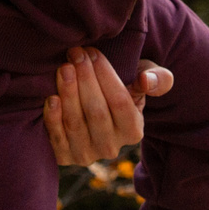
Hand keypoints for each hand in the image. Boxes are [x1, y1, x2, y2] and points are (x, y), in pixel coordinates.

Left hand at [43, 51, 171, 165]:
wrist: (98, 110)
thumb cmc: (125, 88)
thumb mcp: (146, 80)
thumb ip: (158, 78)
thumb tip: (146, 81)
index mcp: (133, 131)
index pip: (120, 101)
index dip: (105, 75)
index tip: (93, 52)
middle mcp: (111, 148)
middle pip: (96, 112)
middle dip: (84, 80)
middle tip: (75, 54)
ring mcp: (87, 155)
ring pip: (76, 123)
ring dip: (68, 93)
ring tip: (63, 67)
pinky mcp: (64, 156)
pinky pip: (57, 138)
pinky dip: (53, 118)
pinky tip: (51, 97)